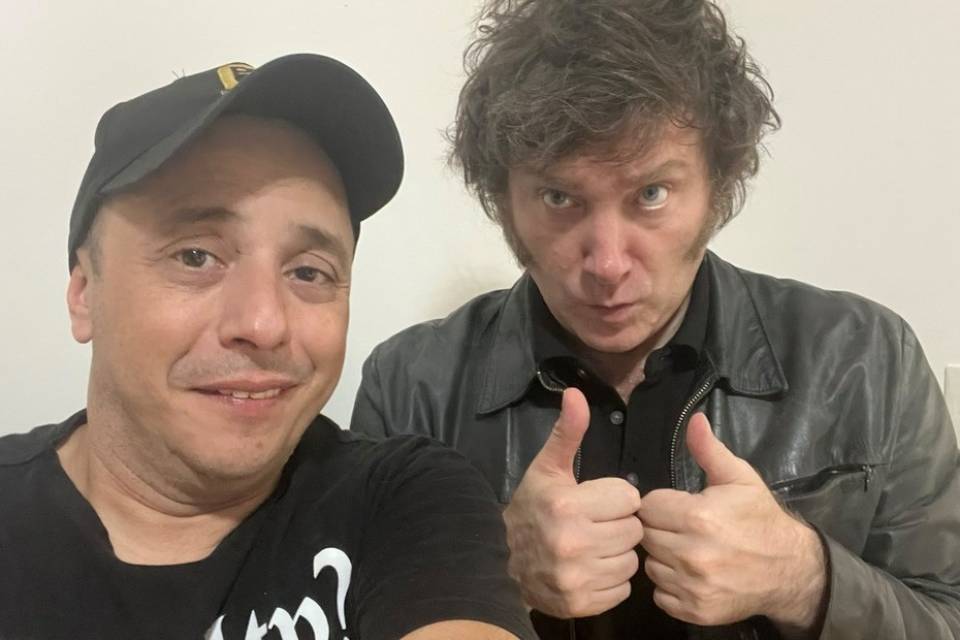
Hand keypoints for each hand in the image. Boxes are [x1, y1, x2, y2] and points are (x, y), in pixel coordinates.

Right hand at [503, 388, 643, 618]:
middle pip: (633, 529)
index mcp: (567, 505)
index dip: (615, 497)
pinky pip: (622, 589)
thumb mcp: (547, 468)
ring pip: (631, 561)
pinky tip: (591, 568)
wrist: (500, 562)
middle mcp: (573, 543)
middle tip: (596, 523)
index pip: (628, 497)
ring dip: (617, 553)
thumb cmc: (530, 508)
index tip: (596, 500)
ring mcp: (577, 577)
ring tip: (594, 545)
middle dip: (619, 524)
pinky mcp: (581, 604)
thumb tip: (576, 394)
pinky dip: (611, 580)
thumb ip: (568, 432)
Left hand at [638, 413, 825, 633]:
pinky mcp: (695, 610)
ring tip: (687, 550)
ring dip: (663, 558)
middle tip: (682, 528)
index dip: (661, 504)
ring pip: (650, 566)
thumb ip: (708, 449)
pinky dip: (670, 586)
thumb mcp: (739, 478)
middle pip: (646, 535)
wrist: (791, 570)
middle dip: (660, 529)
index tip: (677, 506)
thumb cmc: (760, 518)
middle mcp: (691, 554)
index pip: (648, 506)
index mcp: (698, 517)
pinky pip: (661, 595)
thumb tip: (694, 419)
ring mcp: (693, 586)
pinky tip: (690, 574)